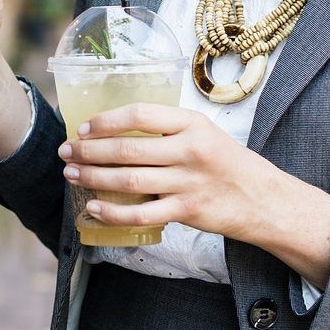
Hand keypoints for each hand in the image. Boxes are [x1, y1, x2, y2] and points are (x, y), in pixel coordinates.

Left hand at [57, 103, 279, 241]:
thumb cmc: (224, 161)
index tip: (83, 128)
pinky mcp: (188, 211)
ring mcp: (188, 182)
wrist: (263, 198)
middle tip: (67, 151)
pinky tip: (94, 208)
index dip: (105, 121)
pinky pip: (142, 214)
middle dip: (89, 151)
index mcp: (190, 123)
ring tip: (72, 174)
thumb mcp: (200, 132)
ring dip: (94, 177)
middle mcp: (189, 150)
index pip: (139, 115)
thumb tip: (112, 130)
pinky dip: (114, 212)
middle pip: (128, 149)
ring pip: (130, 180)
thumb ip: (164, 129)